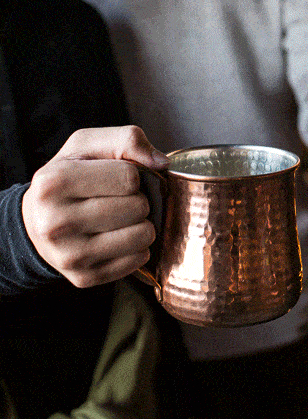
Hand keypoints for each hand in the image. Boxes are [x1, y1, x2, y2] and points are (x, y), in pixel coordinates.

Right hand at [22, 125, 168, 287]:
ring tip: (121, 218)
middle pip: (138, 207)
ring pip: (143, 236)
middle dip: (139, 199)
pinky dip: (137, 247)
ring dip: (142, 223)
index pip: (129, 177)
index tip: (117, 178)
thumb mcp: (87, 145)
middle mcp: (56, 222)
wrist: (36, 221)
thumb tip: (161, 164)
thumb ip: (126, 140)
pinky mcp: (84, 278)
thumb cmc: (68, 177)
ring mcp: (69, 255)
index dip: (133, 175)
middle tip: (120, 200)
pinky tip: (117, 237)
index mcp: (54, 182)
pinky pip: (139, 260)